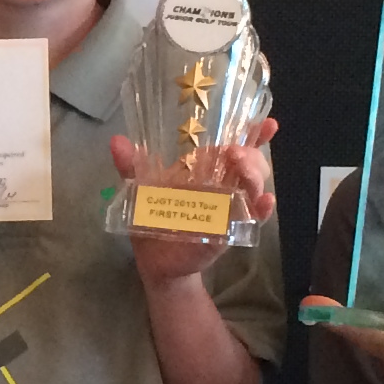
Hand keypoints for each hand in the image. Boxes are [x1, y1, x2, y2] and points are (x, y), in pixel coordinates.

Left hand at [114, 116, 278, 287]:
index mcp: (205, 169)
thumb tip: (116, 141)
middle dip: (250, 154)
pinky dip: (263, 209)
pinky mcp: (231, 230)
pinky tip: (264, 202)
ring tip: (242, 170)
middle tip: (233, 153)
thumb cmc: (151, 220)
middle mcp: (224, 184)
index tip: (267, 122)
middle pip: (250, 162)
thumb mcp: (139, 190)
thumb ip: (131, 167)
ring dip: (255, 176)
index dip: (252, 133)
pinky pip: (254, 218)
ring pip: (256, 186)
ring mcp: (230, 207)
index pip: (234, 145)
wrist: (154, 261)